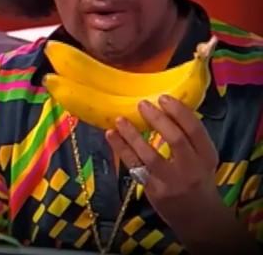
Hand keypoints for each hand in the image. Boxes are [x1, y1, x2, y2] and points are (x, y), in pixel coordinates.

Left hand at [105, 95, 223, 238]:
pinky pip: (134, 166)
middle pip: (175, 139)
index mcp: (206, 156)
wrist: (198, 218)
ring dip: (132, 135)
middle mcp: (191, 168)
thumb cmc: (197, 180)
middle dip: (157, 119)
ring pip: (150, 155)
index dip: (179, 111)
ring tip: (120, 119)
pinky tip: (111, 135)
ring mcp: (171, 181)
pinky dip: (121, 149)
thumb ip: (188, 137)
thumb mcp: (202, 158)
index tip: (163, 97)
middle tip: (142, 104)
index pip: (195, 129)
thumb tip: (164, 106)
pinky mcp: (153, 189)